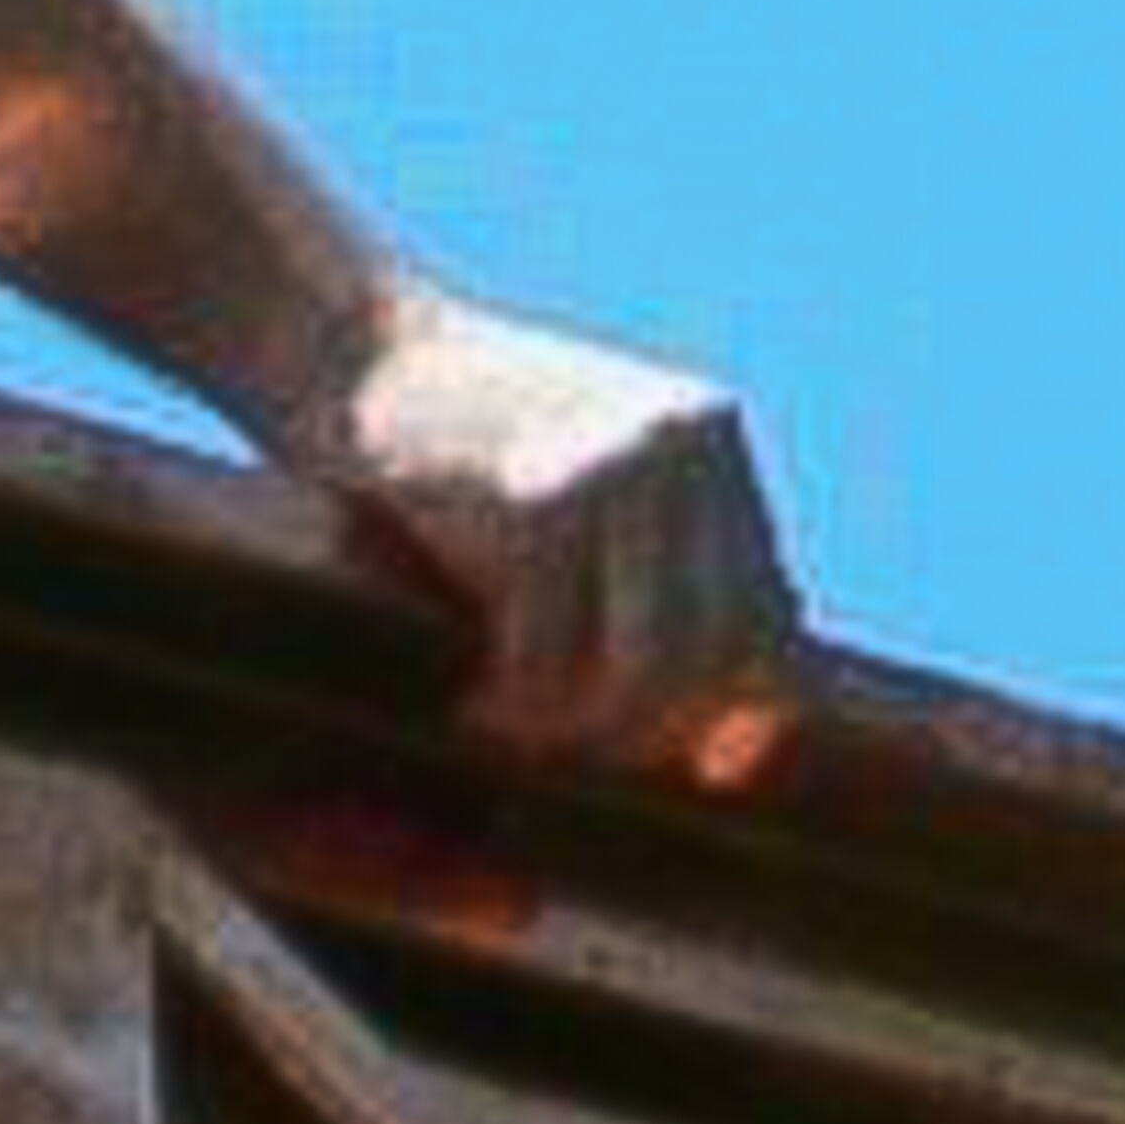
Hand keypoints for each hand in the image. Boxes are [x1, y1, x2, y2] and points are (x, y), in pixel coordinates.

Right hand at [318, 281, 801, 772]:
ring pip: (644, 672)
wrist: (350, 352)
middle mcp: (684, 444)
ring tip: (513, 732)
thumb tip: (729, 735)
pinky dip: (511, 708)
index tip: (697, 772)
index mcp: (710, 441)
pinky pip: (549, 660)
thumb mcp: (578, 487)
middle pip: (717, 660)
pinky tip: (470, 706)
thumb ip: (649, 567)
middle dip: (645, 734)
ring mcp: (616, 466)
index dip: (742, 715)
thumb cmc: (451, 447)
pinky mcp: (537, 498)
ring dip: (577, 733)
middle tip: (568, 752)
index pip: (774, 617)